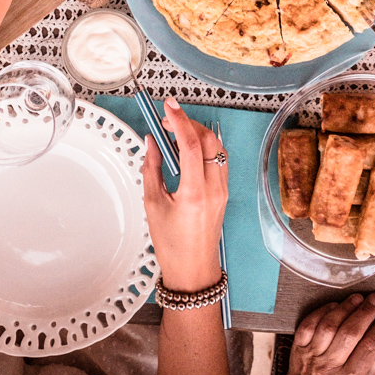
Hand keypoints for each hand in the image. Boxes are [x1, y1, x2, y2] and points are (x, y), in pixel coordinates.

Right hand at [142, 98, 227, 292]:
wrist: (193, 270)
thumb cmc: (172, 245)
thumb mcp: (152, 205)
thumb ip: (151, 169)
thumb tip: (150, 143)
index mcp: (194, 193)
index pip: (191, 145)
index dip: (179, 120)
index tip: (168, 105)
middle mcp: (214, 188)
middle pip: (208, 140)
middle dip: (188, 123)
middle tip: (167, 119)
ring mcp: (223, 189)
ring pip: (217, 147)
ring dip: (197, 133)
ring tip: (175, 133)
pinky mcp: (224, 192)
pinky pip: (219, 159)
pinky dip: (205, 147)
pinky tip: (188, 149)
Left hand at [278, 294, 374, 374]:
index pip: (370, 346)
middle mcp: (329, 367)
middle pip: (350, 333)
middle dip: (366, 312)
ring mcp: (312, 356)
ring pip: (330, 326)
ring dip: (346, 308)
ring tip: (359, 298)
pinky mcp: (299, 347)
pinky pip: (309, 324)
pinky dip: (323, 311)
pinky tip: (335, 305)